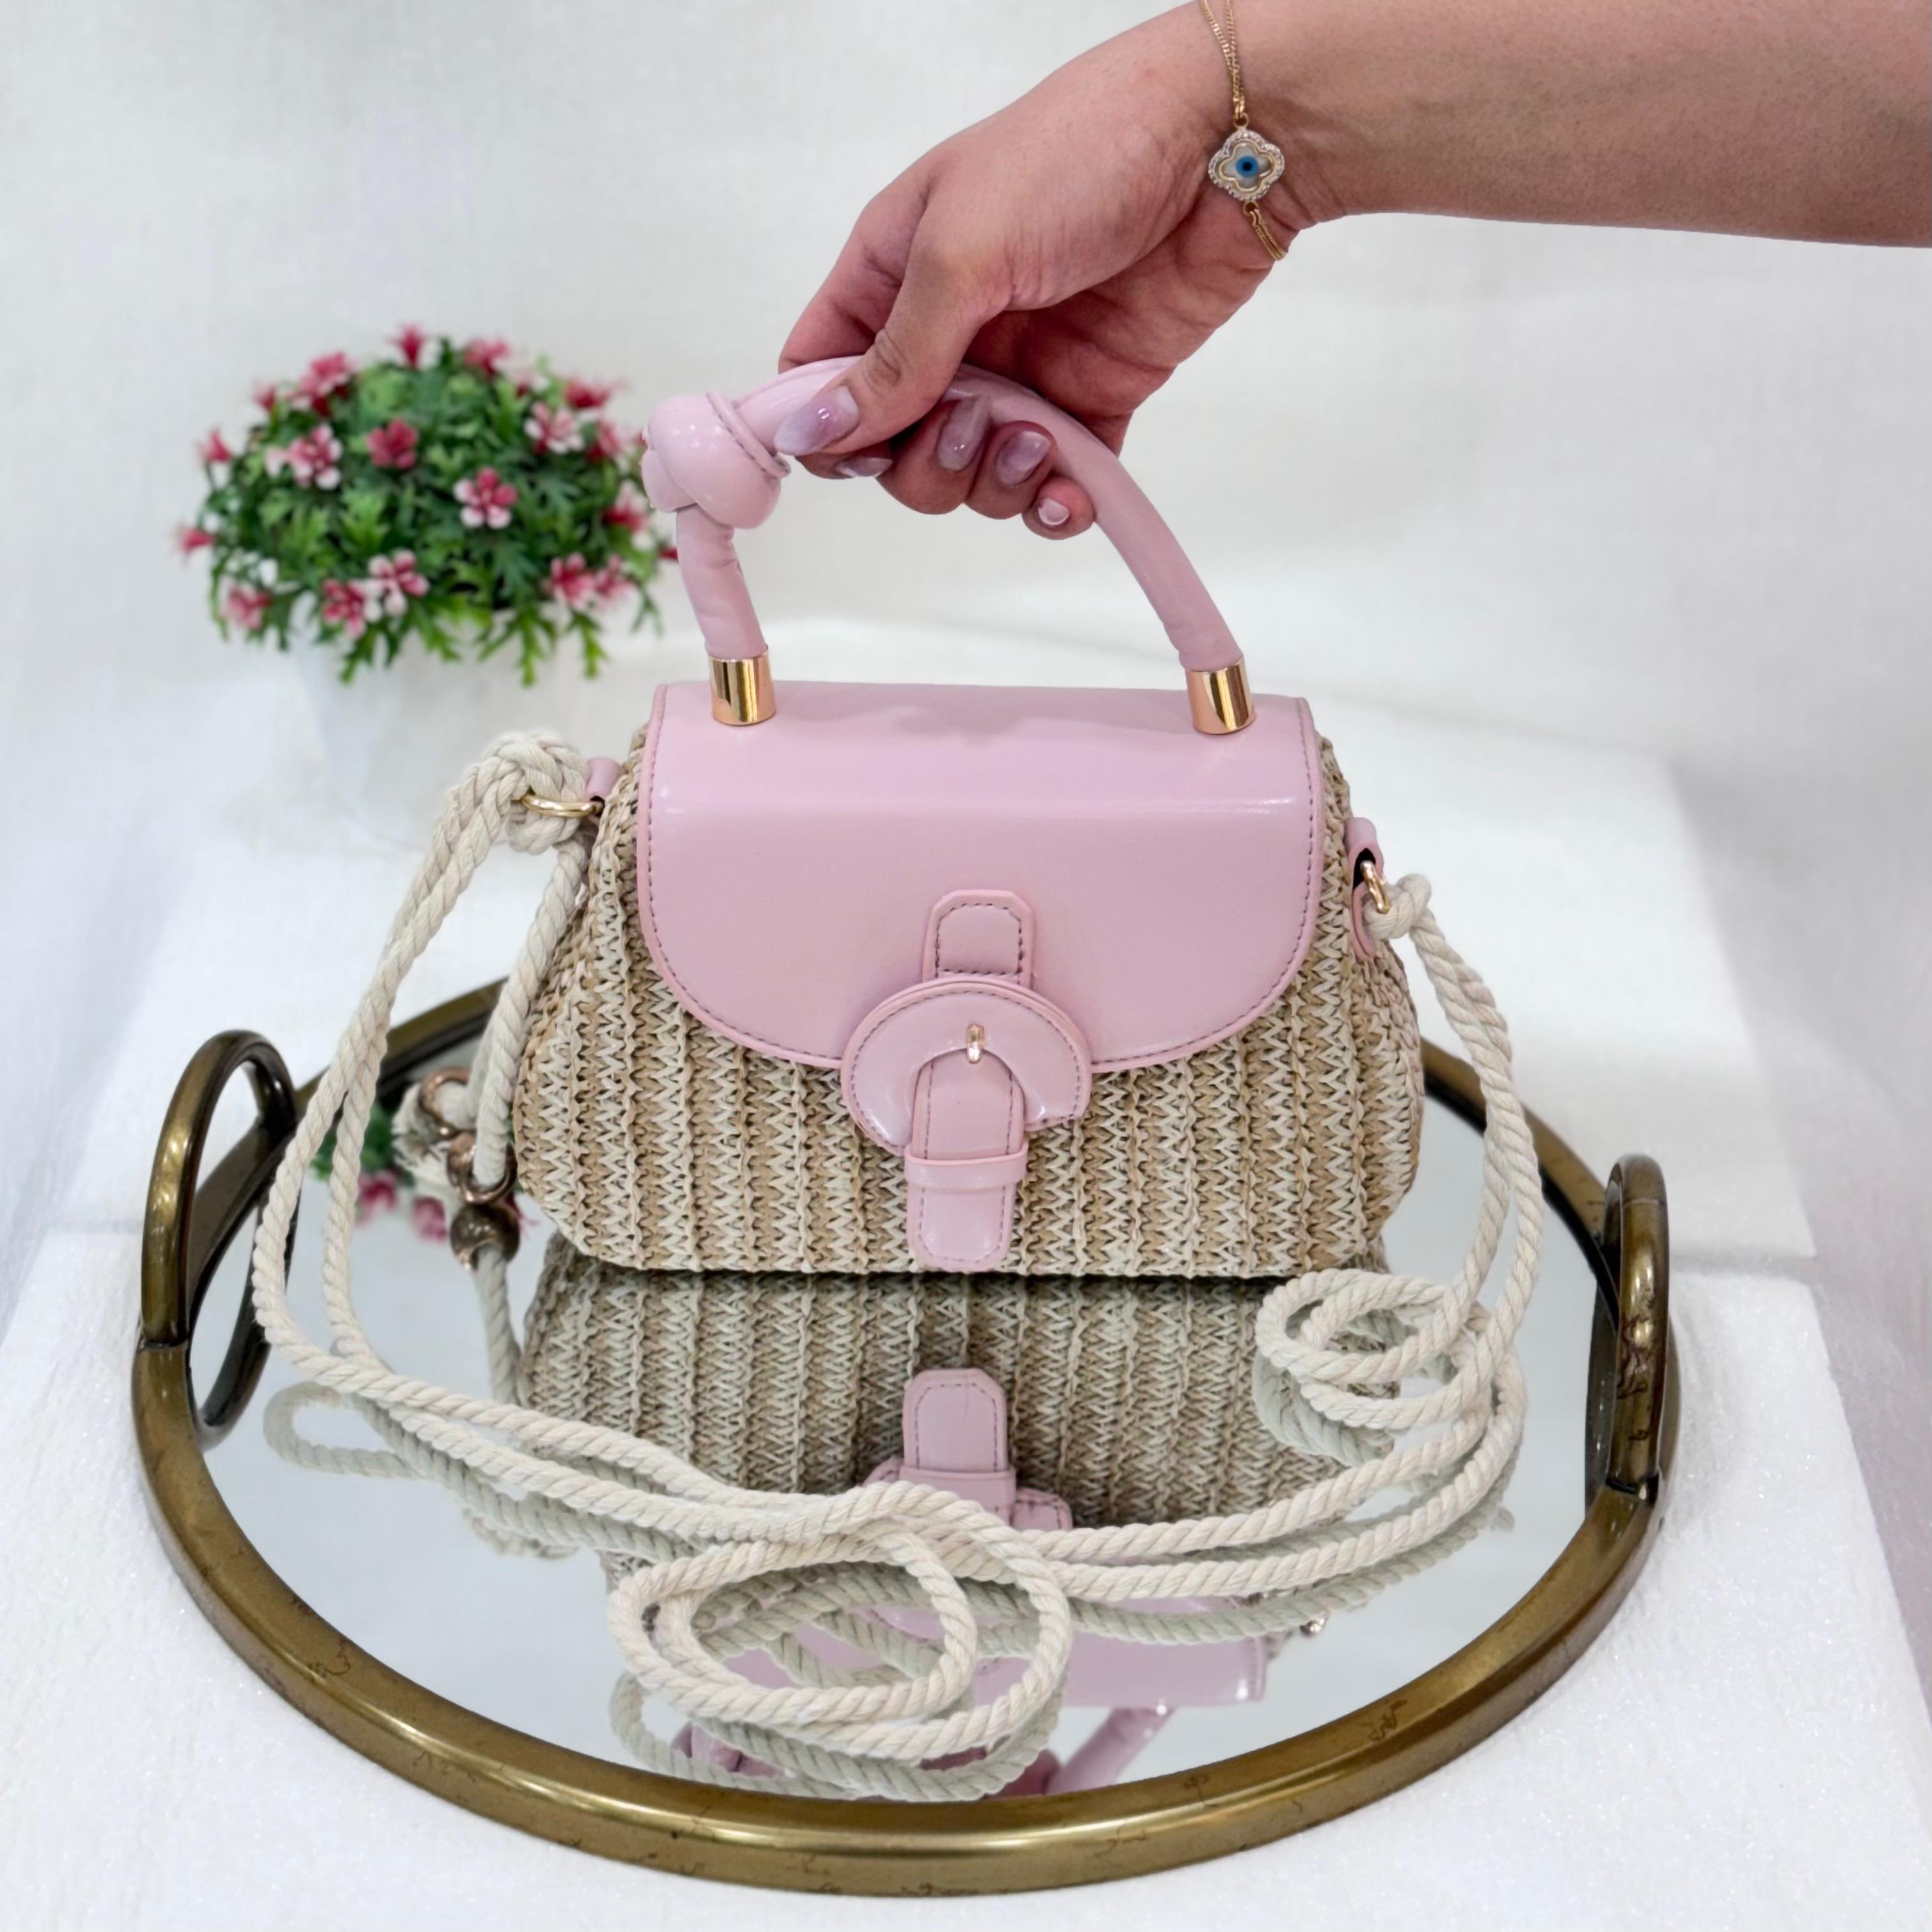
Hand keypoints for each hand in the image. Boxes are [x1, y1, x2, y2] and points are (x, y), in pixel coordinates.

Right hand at [775, 7, 1296, 538]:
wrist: (1218, 150)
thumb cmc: (1079, 154)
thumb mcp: (961, 250)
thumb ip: (894, 355)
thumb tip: (818, 429)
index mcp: (893, 273)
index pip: (824, 373)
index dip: (829, 427)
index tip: (864, 448)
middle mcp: (948, 330)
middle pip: (895, 450)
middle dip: (928, 465)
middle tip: (977, 424)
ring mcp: (1018, 372)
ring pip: (969, 480)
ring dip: (996, 485)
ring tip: (1041, 440)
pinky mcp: (1088, 402)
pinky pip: (1051, 488)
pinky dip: (1055, 507)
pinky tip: (1073, 493)